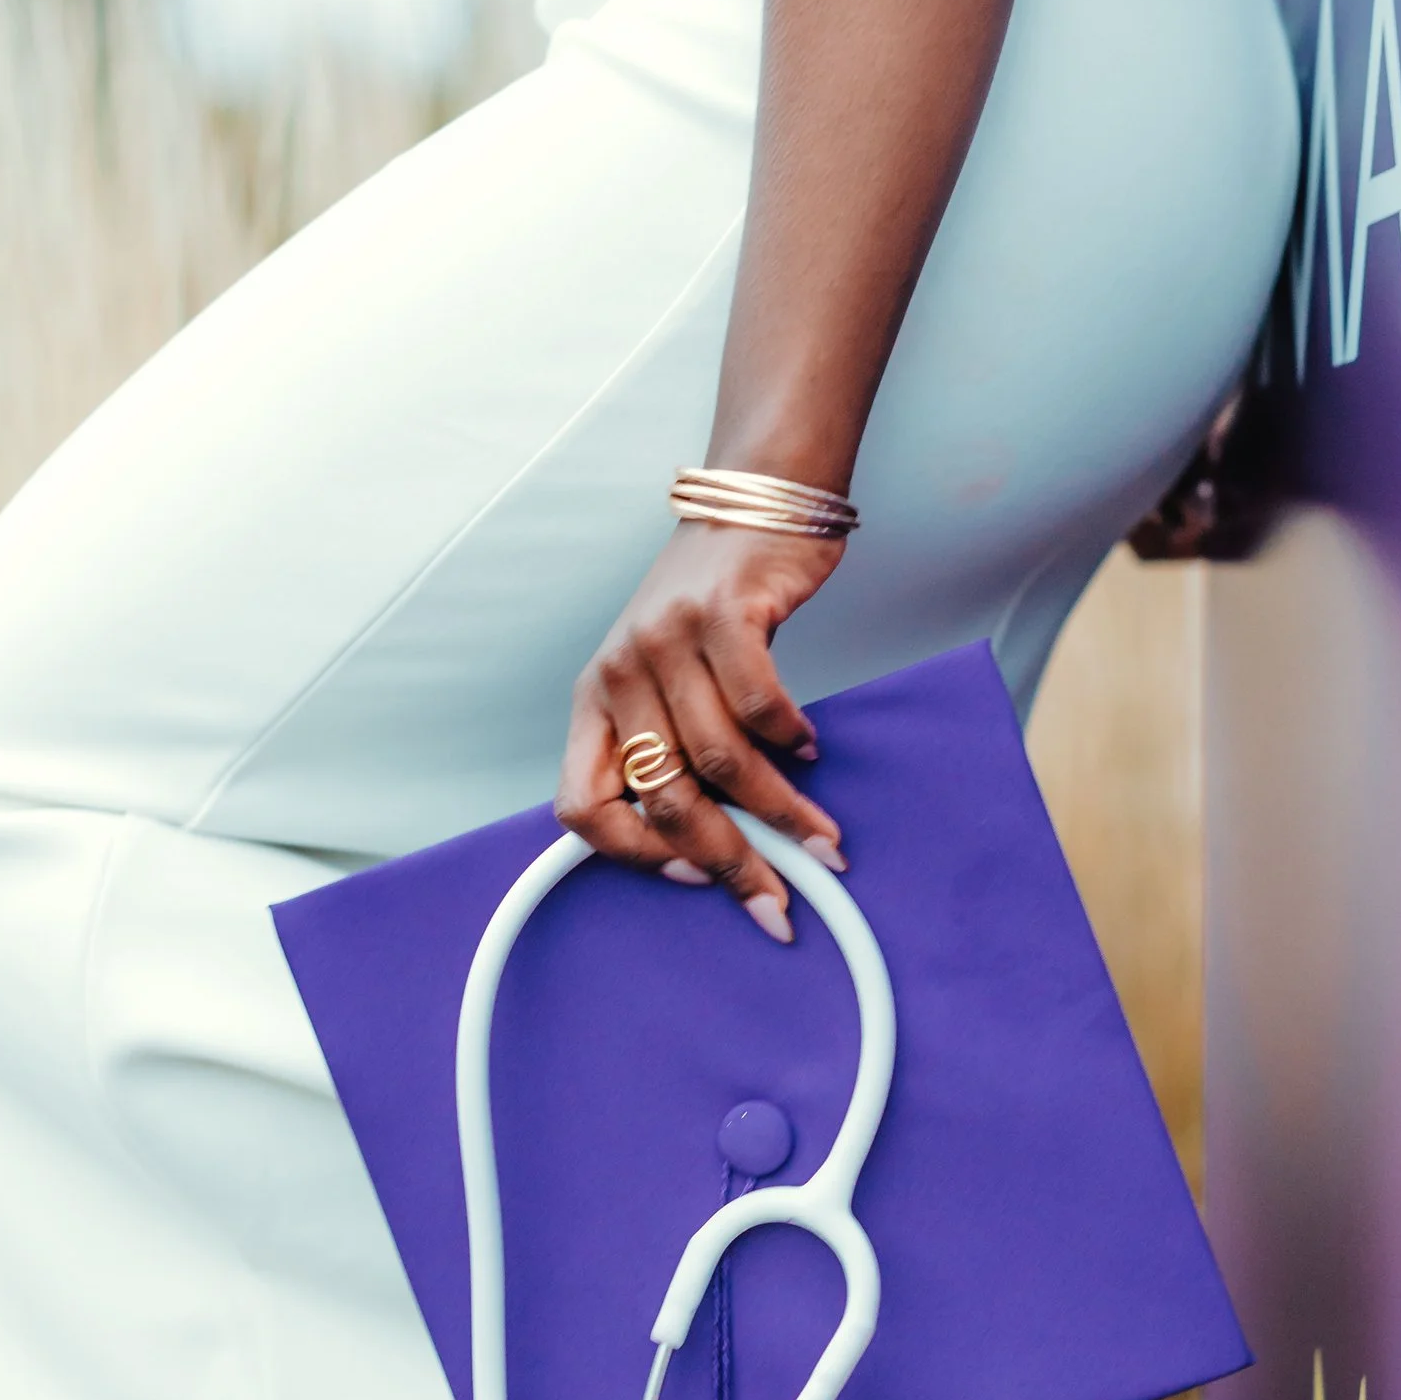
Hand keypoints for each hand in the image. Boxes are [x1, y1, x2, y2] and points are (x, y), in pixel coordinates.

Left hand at [559, 522, 846, 935]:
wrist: (750, 505)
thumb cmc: (710, 603)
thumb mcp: (665, 679)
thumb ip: (671, 748)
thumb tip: (712, 846)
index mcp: (595, 701)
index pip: (582, 806)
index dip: (634, 855)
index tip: (692, 874)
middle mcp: (620, 672)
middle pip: (666, 798)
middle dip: (728, 858)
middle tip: (775, 894)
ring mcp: (667, 640)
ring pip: (722, 761)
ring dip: (780, 813)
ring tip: (817, 836)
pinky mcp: (723, 614)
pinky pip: (759, 705)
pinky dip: (791, 740)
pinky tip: (808, 748)